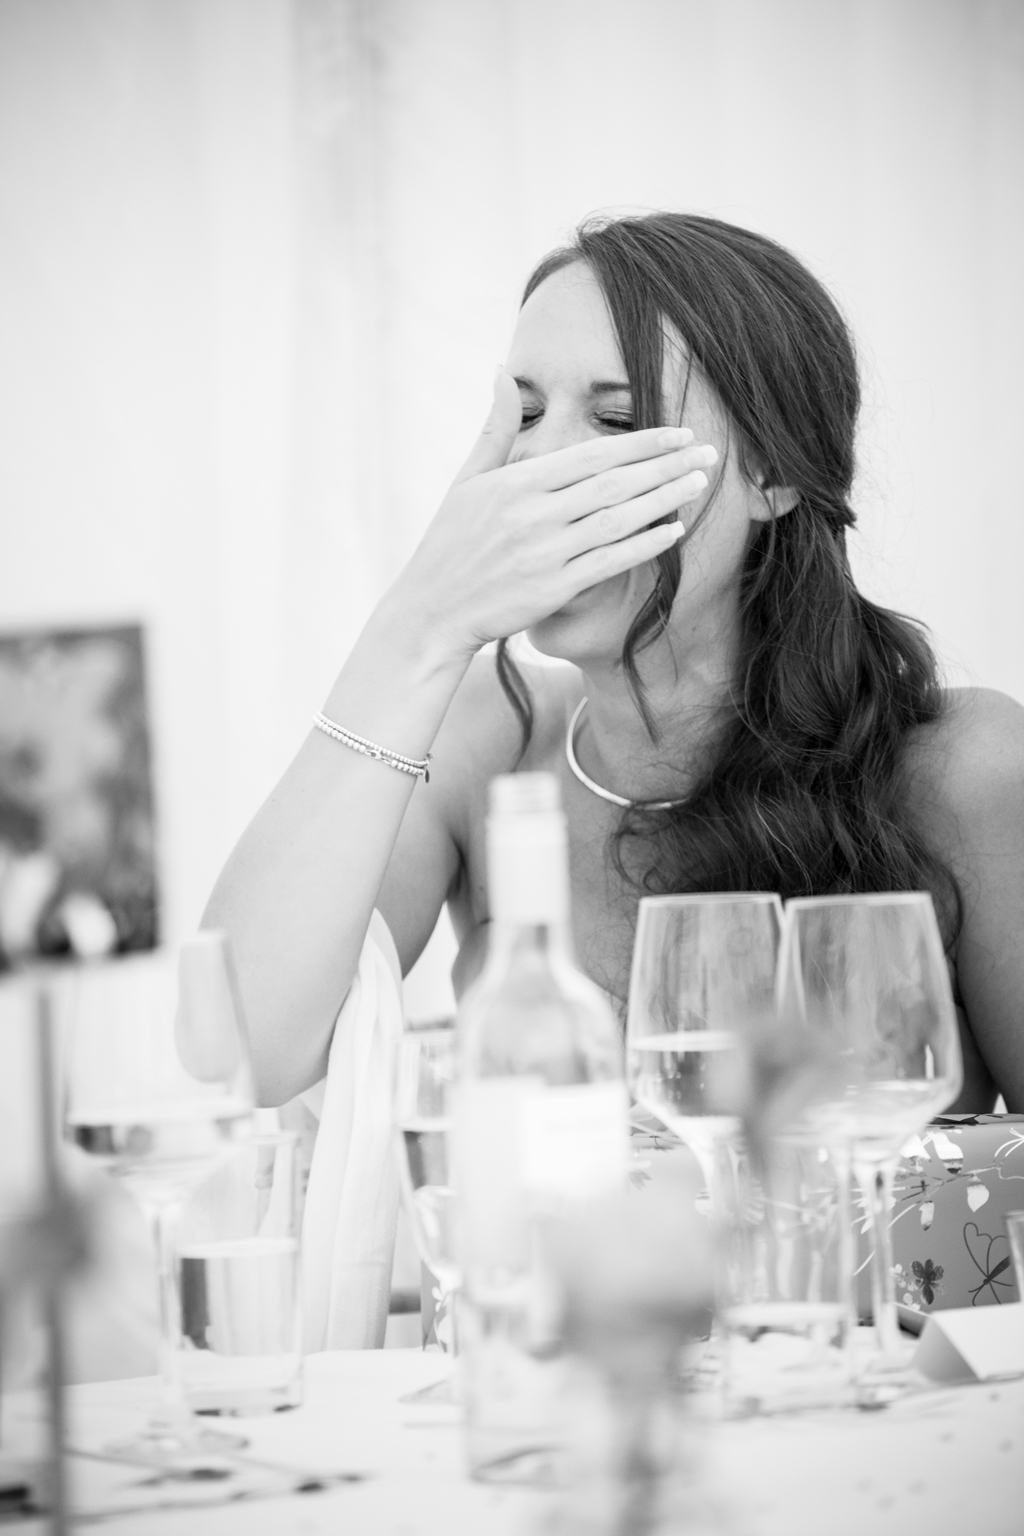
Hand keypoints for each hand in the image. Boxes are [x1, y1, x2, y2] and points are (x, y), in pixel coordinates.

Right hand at [391, 368, 716, 658]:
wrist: (431, 612)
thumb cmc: (450, 544)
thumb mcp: (466, 479)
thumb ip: (495, 427)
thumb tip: (501, 370)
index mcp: (515, 482)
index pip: (591, 454)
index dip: (641, 443)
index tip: (679, 432)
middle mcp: (532, 514)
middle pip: (613, 483)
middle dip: (666, 465)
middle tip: (708, 452)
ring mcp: (543, 553)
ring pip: (617, 519)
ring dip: (664, 499)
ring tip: (699, 483)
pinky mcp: (552, 589)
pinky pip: (609, 562)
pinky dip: (644, 545)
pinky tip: (674, 530)